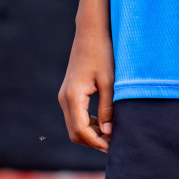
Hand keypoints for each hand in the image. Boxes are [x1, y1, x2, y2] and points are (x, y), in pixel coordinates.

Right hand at [58, 25, 114, 151]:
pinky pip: (75, 116)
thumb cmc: (102, 53)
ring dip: (90, 133)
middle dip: (93, 141)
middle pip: (75, 132)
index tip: (113, 146)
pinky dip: (88, 124)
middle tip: (113, 143)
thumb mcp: (109, 81)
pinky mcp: (69, 93)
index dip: (97, 142)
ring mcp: (64, 95)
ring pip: (74, 125)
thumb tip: (108, 133)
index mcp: (73, 96)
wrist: (90, 32)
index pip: (81, 130)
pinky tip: (103, 123)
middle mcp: (64, 98)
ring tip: (111, 135)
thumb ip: (107, 108)